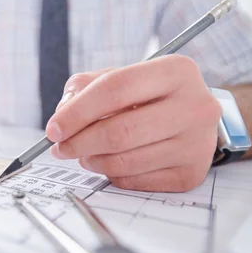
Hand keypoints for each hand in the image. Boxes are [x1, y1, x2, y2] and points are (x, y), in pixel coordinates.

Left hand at [45, 55, 220, 191]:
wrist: (194, 118)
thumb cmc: (151, 96)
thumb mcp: (122, 76)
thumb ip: (86, 87)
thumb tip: (61, 116)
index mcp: (177, 71)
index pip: (115, 89)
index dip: (77, 112)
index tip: (53, 128)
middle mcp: (195, 106)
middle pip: (120, 132)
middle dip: (79, 143)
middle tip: (60, 148)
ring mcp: (197, 144)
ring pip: (125, 161)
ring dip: (93, 161)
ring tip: (84, 154)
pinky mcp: (191, 174)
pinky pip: (135, 181)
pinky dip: (112, 175)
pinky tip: (109, 162)